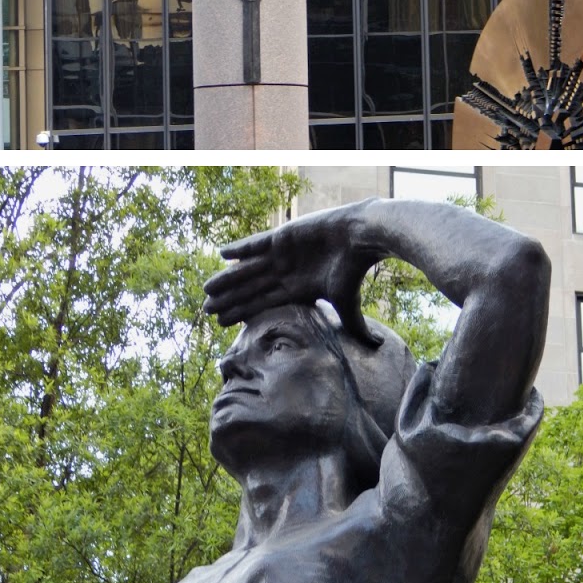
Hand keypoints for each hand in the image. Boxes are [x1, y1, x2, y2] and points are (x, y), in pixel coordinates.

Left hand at [203, 204, 383, 343]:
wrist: (361, 237)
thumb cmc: (354, 270)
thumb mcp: (349, 303)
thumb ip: (354, 325)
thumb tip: (375, 347)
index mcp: (298, 289)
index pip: (264, 303)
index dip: (243, 313)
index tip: (223, 324)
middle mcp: (287, 272)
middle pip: (251, 288)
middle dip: (229, 300)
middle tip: (206, 311)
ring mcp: (282, 253)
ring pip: (248, 269)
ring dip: (227, 279)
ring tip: (206, 289)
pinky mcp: (281, 236)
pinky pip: (255, 244)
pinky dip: (239, 249)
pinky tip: (221, 254)